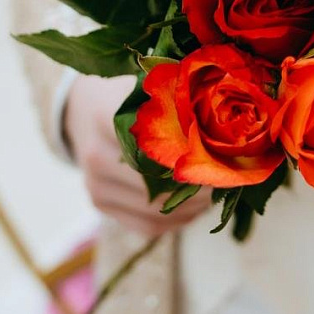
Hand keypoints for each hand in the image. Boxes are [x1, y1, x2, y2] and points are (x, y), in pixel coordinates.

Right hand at [65, 75, 213, 237]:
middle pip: (159, 185)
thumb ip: (179, 103)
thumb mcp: (150, 88)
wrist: (85, 107)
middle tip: (224, 183)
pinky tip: (193, 208)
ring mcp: (95, 183)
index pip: (160, 149)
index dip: (194, 160)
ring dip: (191, 209)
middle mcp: (97, 154)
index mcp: (108, 118)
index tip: (221, 162)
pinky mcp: (99, 203)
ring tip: (213, 195)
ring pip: (155, 211)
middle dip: (197, 189)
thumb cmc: (131, 95)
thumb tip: (229, 125)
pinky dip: (175, 222)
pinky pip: (145, 225)